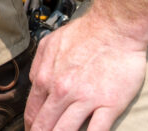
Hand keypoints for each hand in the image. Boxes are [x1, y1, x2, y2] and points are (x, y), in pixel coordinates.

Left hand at [24, 14, 146, 130]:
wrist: (116, 27)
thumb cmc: (86, 32)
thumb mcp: (50, 43)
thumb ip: (38, 66)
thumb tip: (34, 84)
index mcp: (46, 78)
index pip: (32, 113)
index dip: (31, 128)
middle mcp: (62, 92)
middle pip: (45, 127)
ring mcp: (86, 99)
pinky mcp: (109, 104)